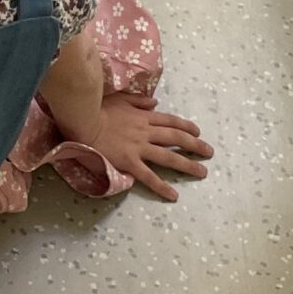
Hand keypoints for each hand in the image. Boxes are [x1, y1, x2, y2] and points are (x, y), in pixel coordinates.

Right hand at [84, 94, 212, 200]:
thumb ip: (138, 101)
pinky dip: (162, 186)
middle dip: (195, 145)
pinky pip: (148, 176)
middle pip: (176, 138)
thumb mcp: (120, 98)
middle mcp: (146, 132)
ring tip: (202, 172)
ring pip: (168, 157)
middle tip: (209, 153)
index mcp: (144, 117)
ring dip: (187, 165)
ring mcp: (139, 148)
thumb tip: (154, 103)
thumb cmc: (98, 108)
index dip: (186, 127)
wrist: (83, 120)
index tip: (197, 132)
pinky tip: (174, 195)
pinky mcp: (130, 162)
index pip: (170, 121)